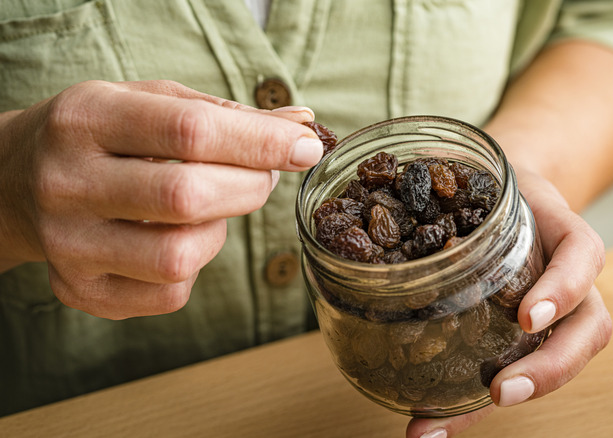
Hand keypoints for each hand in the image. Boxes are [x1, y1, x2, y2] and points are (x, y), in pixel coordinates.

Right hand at [0, 80, 322, 318]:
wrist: (14, 180)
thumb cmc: (100, 135)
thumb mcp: (150, 102)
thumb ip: (225, 114)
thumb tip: (301, 128)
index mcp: (87, 120)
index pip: (190, 132)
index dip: (260, 142)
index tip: (305, 147)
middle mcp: (68, 184)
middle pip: (188, 198)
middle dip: (250, 187)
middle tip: (262, 176)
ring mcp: (69, 245)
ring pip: (181, 257)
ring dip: (219, 232)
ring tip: (207, 208)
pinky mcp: (80, 290)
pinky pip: (171, 293)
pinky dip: (195, 267)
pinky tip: (176, 238)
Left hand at [405, 170, 611, 437]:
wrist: (517, 189)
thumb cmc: (497, 177)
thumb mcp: (483, 160)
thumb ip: (439, 159)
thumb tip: (349, 153)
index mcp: (563, 232)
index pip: (582, 258)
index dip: (562, 289)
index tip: (526, 314)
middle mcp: (568, 279)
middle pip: (587, 331)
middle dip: (549, 368)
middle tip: (501, 391)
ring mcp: (554, 311)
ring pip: (555, 363)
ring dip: (507, 400)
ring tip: (438, 428)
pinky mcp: (521, 335)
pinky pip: (510, 372)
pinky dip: (470, 407)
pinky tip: (427, 425)